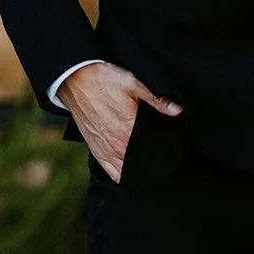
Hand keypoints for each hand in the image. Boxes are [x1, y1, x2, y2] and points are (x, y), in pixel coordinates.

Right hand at [56, 61, 180, 182]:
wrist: (75, 80)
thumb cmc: (104, 80)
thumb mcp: (134, 84)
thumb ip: (157, 100)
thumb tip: (178, 110)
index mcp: (128, 128)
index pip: (152, 149)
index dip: (164, 148)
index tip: (171, 146)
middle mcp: (116, 144)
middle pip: (141, 161)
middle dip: (153, 158)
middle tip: (162, 152)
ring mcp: (105, 150)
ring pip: (128, 170)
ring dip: (138, 167)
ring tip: (147, 159)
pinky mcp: (95, 151)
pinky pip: (112, 173)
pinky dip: (122, 173)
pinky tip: (131, 166)